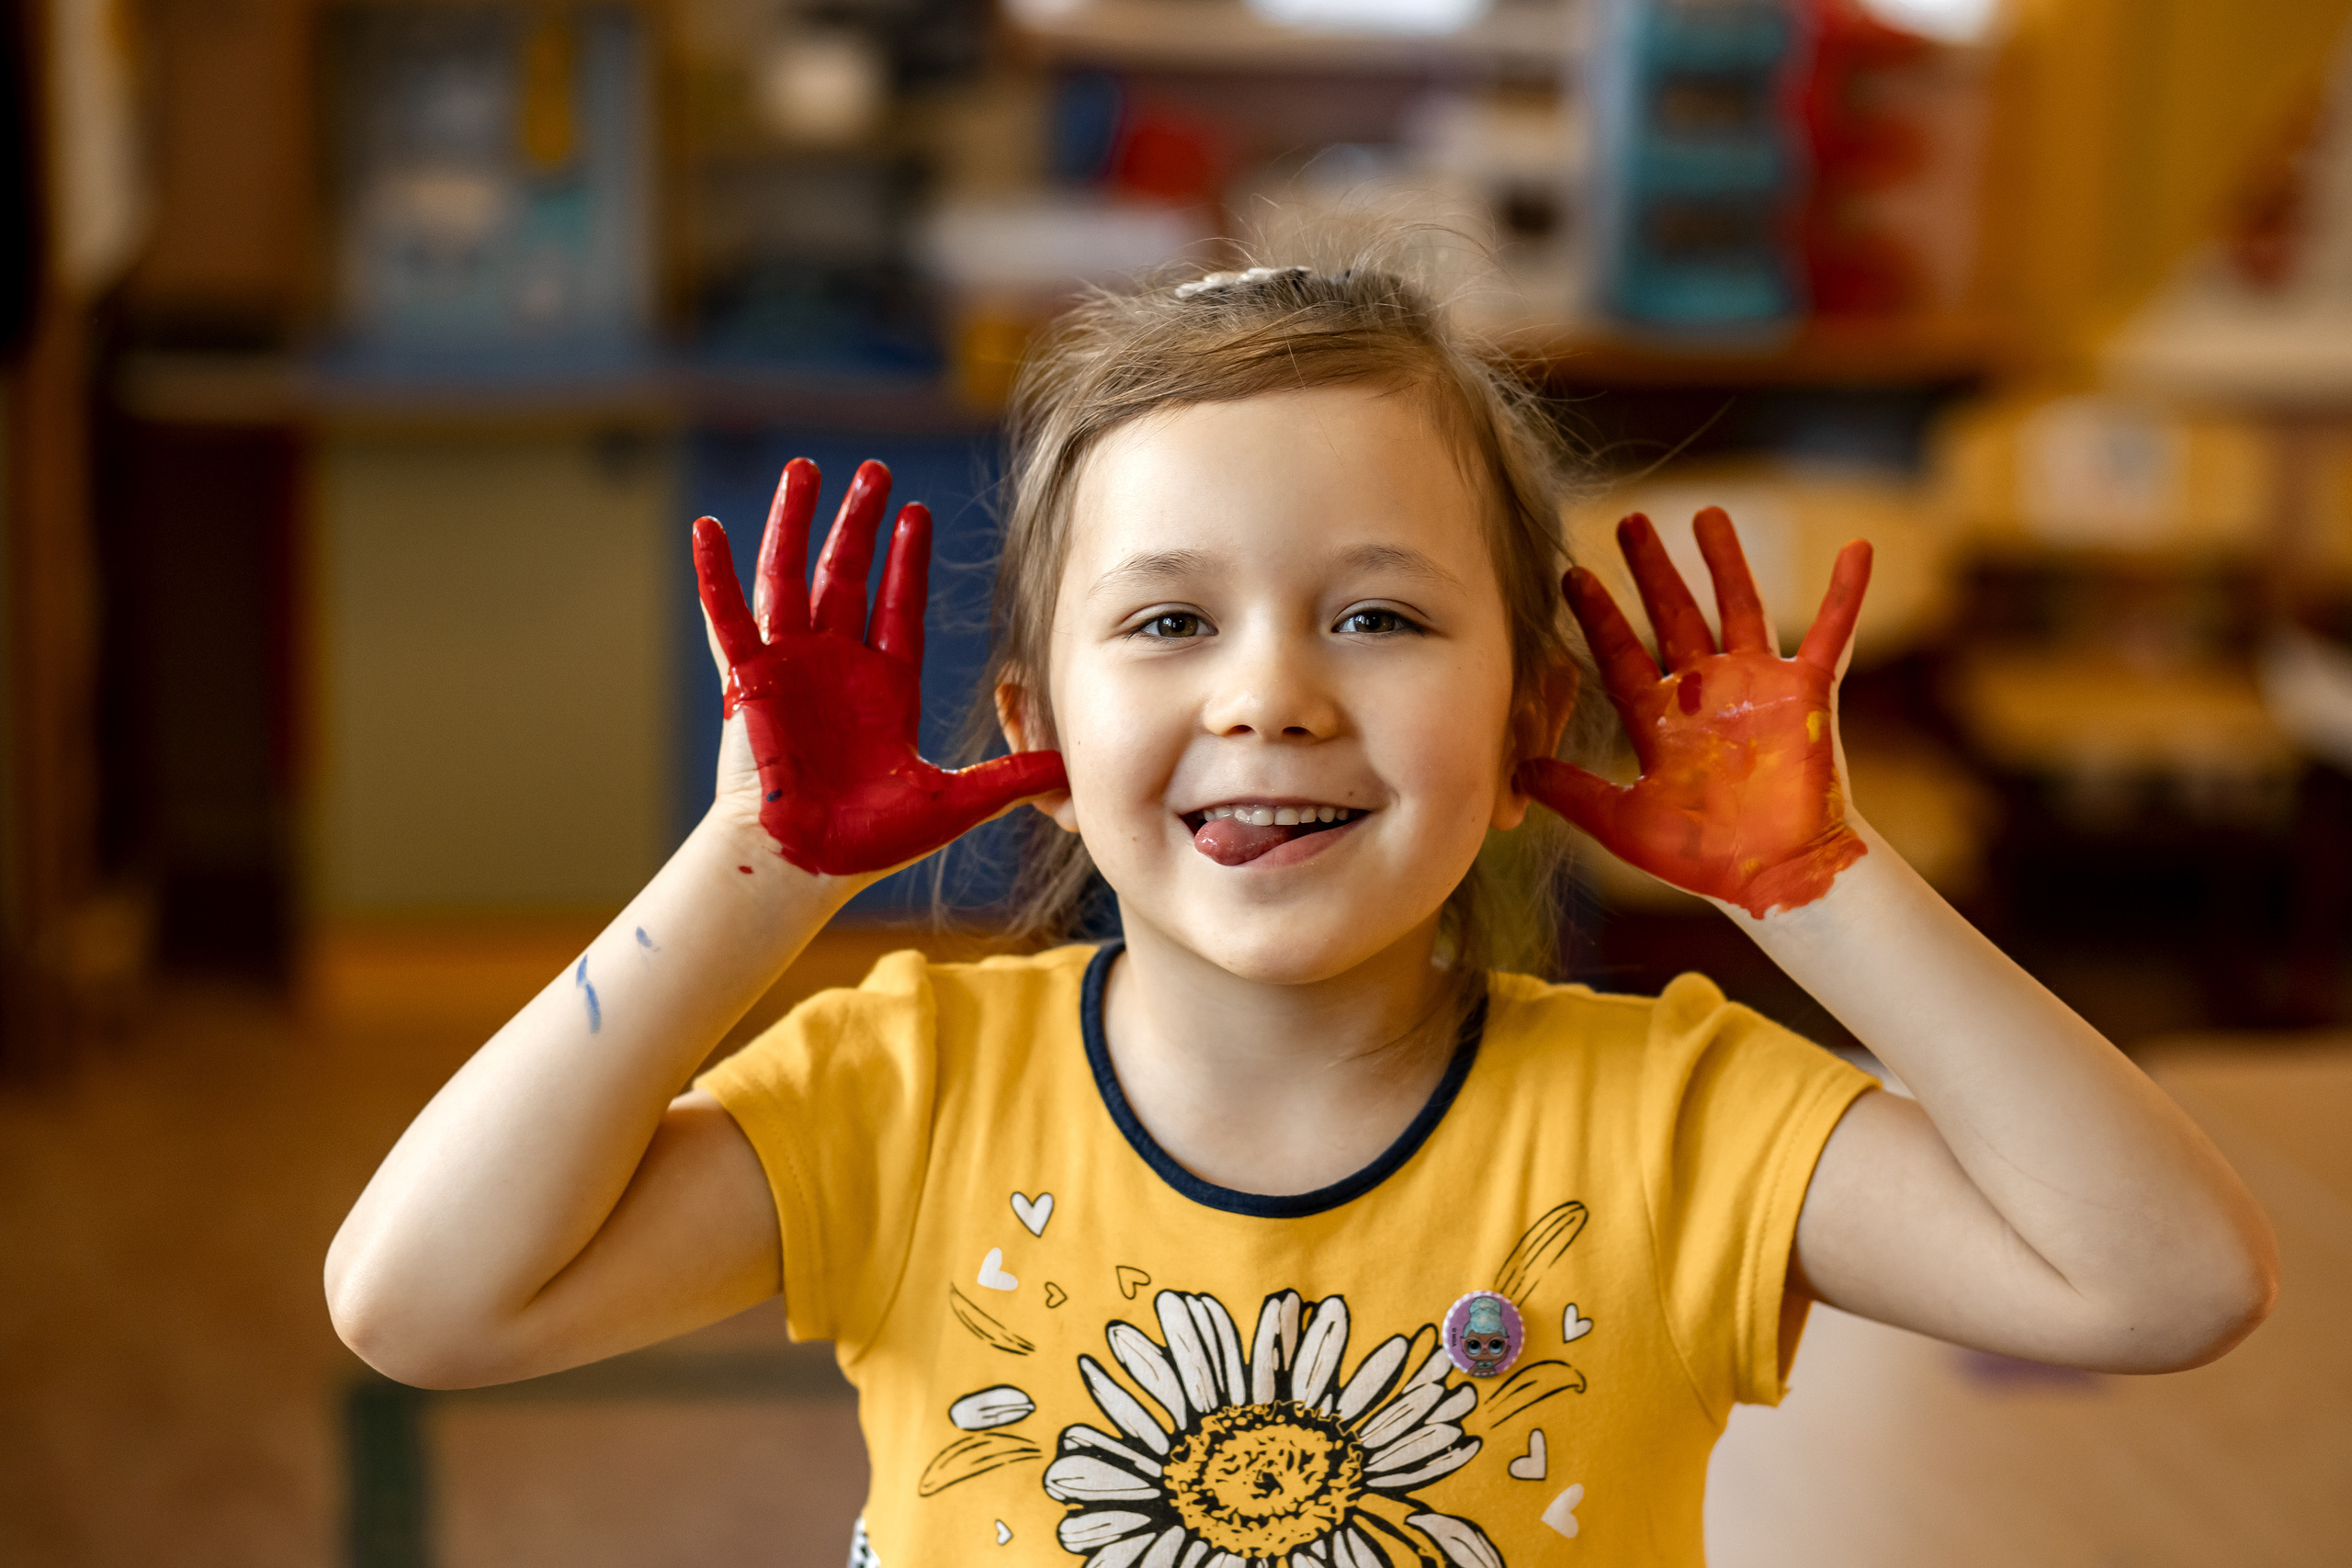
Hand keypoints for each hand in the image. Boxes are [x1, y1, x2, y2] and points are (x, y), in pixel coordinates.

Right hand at [694, 458, 1066, 877]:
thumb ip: (1009, 778)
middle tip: (874, 472)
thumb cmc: (870, 844)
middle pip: (846, 575)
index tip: (917, 514)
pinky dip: (716, 575)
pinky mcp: (748, 680)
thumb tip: (1072, 770)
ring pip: (790, 577)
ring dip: (796, 523)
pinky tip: (708, 529)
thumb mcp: (954, 803)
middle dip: (859, 522)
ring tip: (805, 470)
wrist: (804, 866)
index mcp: (883, 687)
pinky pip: (727, 617)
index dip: (906, 560)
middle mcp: (836, 667)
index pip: (898, 606)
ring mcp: (790, 668)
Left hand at [1516, 508, 1871, 918]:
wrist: (1776, 878)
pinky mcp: (1805, 693)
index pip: (1621, 655)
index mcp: (1660, 720)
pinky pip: (1833, 633)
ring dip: (1725, 562)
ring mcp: (1757, 687)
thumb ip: (1573, 792)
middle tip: (1630, 522)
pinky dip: (1847, 592)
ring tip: (1707, 514)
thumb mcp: (1623, 822)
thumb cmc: (1703, 858)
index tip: (1572, 575)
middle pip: (1673, 615)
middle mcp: (1705, 693)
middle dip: (1652, 570)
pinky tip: (1858, 548)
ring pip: (1738, 607)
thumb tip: (1514, 770)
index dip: (1598, 616)